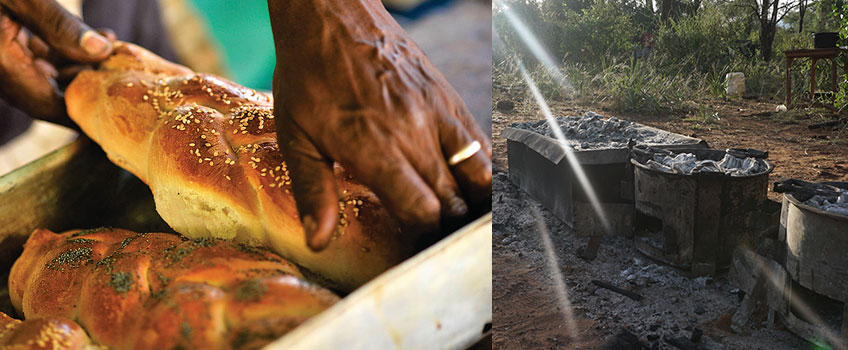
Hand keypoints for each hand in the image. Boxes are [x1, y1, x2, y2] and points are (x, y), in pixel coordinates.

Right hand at [0, 0, 113, 125]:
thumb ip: (59, 24)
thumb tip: (101, 51)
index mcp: (1, 63)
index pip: (46, 105)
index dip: (81, 114)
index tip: (113, 116)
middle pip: (49, 93)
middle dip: (87, 86)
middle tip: (120, 74)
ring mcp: (1, 55)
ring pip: (46, 73)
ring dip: (81, 65)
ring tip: (113, 50)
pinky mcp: (5, 41)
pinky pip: (37, 55)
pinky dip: (65, 51)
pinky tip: (95, 39)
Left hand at [268, 0, 491, 250]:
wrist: (331, 15)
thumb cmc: (308, 75)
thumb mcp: (296, 136)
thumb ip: (314, 192)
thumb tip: (319, 241)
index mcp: (375, 149)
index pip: (422, 211)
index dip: (423, 237)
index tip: (414, 246)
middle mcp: (413, 133)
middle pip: (452, 200)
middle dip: (446, 227)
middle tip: (435, 236)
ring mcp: (437, 113)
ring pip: (478, 173)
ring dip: (472, 201)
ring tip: (461, 216)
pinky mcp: (447, 96)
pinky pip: (480, 141)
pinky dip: (483, 167)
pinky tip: (473, 181)